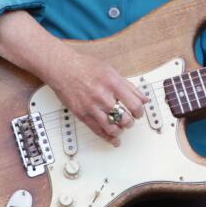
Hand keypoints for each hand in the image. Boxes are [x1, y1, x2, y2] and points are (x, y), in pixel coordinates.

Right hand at [0, 10, 144, 145]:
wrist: (62, 68)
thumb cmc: (85, 67)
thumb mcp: (111, 71)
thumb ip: (129, 86)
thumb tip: (143, 99)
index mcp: (113, 83)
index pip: (134, 104)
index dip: (140, 111)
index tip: (139, 112)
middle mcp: (102, 96)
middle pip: (125, 118)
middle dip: (130, 121)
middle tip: (130, 119)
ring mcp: (91, 107)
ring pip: (113, 128)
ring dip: (120, 130)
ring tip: (121, 126)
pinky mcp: (82, 115)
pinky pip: (98, 131)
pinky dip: (108, 138)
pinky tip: (114, 139)